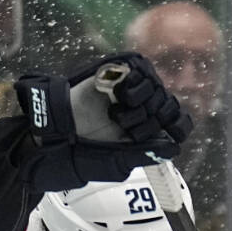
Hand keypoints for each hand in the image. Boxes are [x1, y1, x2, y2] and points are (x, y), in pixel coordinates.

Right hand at [14, 53, 190, 192]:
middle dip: (153, 117)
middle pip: (167, 103)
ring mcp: (127, 89)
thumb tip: (174, 149)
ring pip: (155, 86)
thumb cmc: (82, 154)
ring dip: (142, 100)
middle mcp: (139, 109)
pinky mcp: (113, 72)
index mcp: (144, 132)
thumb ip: (144, 155)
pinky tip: (120, 95)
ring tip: (118, 115)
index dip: (177, 124)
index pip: (177, 122)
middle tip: (128, 129)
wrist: (54, 134)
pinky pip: (138, 67)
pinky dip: (134, 80)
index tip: (171, 130)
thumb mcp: (116, 162)